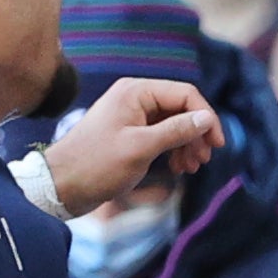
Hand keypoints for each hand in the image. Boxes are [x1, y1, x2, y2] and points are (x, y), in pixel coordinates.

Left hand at [45, 78, 222, 213]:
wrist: (61, 186)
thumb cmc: (96, 165)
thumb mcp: (141, 148)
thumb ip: (176, 131)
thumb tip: (206, 118)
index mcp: (136, 92)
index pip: (185, 94)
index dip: (206, 117)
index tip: (217, 145)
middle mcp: (134, 98)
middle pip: (181, 109)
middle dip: (196, 134)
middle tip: (202, 161)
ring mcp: (132, 116)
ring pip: (173, 124)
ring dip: (186, 144)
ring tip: (190, 168)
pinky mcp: (129, 134)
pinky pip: (160, 135)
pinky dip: (172, 150)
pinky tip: (176, 168)